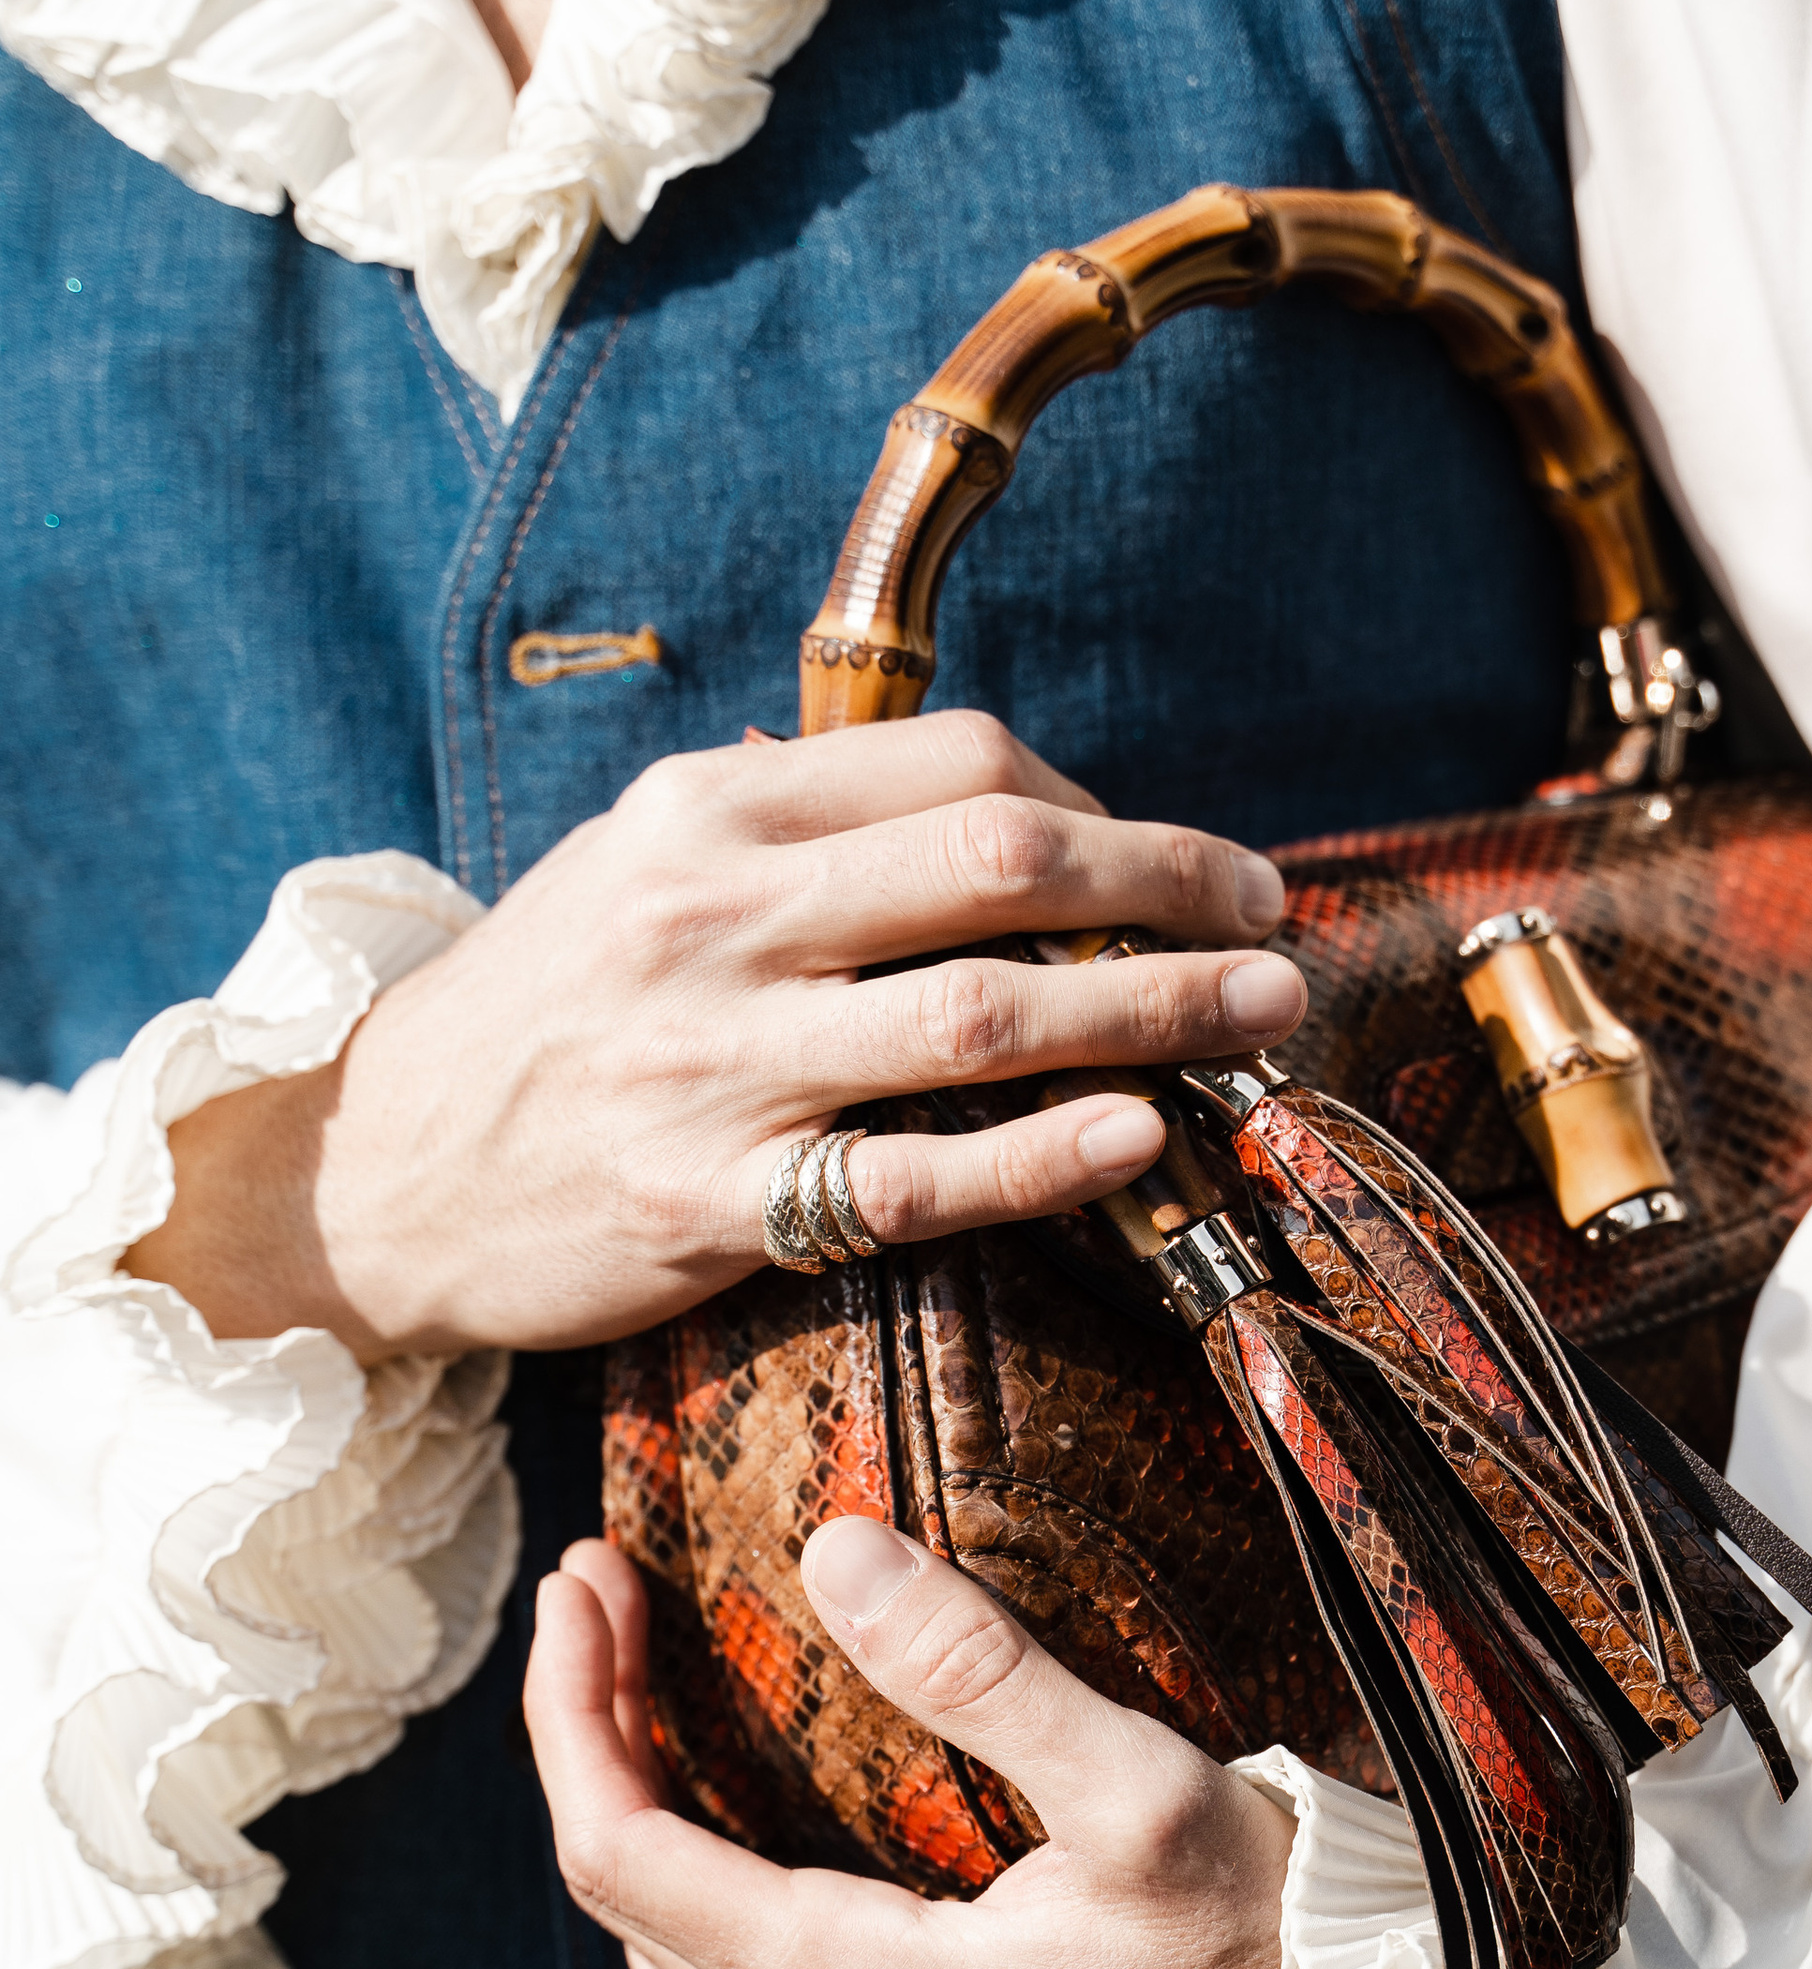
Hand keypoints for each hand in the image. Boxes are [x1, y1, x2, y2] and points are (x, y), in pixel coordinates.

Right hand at [125, 714, 1305, 1358]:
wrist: (379, 1169)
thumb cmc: (546, 1013)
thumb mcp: (646, 868)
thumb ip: (807, 836)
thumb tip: (1010, 821)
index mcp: (713, 811)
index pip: (961, 768)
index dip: (1110, 810)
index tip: (1187, 864)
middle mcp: (718, 915)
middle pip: (1001, 865)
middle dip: (1173, 885)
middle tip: (1275, 925)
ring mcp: (713, 1060)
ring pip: (983, 1014)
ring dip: (1153, 1010)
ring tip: (1260, 1017)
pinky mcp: (709, 1200)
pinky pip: (910, 1176)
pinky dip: (1041, 1156)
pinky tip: (1139, 1138)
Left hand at [523, 1521, 1425, 1968]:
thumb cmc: (1279, 1961)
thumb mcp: (1142, 1792)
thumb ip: (980, 1671)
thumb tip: (833, 1549)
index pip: (620, 1852)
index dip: (574, 1707)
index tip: (588, 1578)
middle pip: (627, 1898)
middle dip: (593, 1733)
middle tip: (606, 1589)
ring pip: (685, 1946)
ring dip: (645, 1801)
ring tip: (654, 1669)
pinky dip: (714, 1865)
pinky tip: (759, 1790)